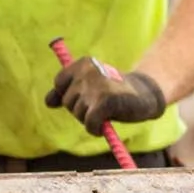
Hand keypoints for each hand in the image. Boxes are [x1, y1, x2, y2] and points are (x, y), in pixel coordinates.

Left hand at [47, 54, 168, 129]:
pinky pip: (89, 124)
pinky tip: (103, 127)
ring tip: (106, 111)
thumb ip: (66, 91)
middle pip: (67, 101)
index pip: (59, 83)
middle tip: (100, 104)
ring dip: (89, 119)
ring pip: (77, 114)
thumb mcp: (89, 86)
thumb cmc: (114, 90)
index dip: (70, 95)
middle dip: (80, 109)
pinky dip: (95, 129)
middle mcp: (88, 72)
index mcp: (84, 63)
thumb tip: (48, 102)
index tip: (86, 95)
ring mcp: (97, 87)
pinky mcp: (105, 102)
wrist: (145, 95)